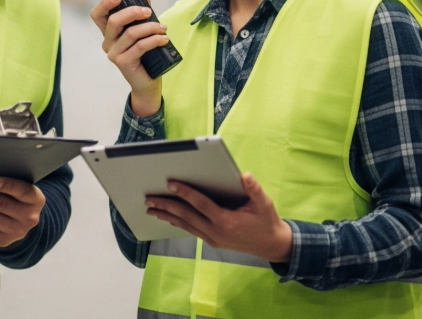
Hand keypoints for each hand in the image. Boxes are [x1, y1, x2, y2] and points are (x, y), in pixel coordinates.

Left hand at [0, 177, 43, 247]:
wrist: (22, 222)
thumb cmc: (16, 197)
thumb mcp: (19, 189)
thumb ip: (7, 183)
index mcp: (35, 199)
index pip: (22, 191)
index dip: (7, 186)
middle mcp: (28, 217)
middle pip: (0, 204)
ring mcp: (15, 231)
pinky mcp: (1, 240)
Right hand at [89, 0, 166, 116]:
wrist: (148, 82)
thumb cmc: (145, 54)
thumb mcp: (144, 29)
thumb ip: (142, 10)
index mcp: (109, 33)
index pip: (97, 15)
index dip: (105, 3)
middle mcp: (108, 42)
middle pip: (114, 21)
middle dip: (133, 12)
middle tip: (149, 12)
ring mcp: (114, 53)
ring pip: (130, 33)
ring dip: (150, 27)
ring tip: (163, 28)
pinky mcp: (123, 63)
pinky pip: (140, 46)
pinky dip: (154, 40)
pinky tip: (164, 39)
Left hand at [145, 173, 292, 263]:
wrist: (272, 245)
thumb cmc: (267, 222)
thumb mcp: (265, 204)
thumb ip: (254, 189)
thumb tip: (244, 175)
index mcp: (226, 221)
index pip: (200, 204)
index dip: (185, 193)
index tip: (171, 184)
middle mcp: (216, 232)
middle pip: (186, 216)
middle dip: (166, 206)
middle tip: (149, 199)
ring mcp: (213, 239)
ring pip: (185, 225)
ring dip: (167, 216)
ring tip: (151, 209)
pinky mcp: (213, 241)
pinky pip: (191, 230)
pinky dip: (178, 223)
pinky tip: (168, 218)